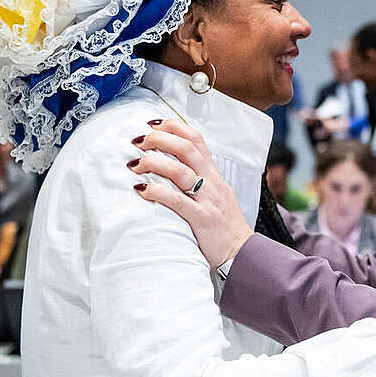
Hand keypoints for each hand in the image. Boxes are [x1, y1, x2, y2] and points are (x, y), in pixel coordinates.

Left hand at [130, 119, 252, 267]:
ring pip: (179, 171)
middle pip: (186, 149)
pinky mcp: (201, 219)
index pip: (196, 139)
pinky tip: (141, 189)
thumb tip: (176, 164)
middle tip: (138, 140)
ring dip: (153, 163)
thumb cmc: (225, 225)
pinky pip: (177, 201)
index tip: (153, 125)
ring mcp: (207, 200)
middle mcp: (211, 183)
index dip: (174, 127)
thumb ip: (201, 178)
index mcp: (214, 174)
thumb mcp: (217, 194)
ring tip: (134, 164)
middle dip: (159, 139)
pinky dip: (156, 192)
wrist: (241, 251)